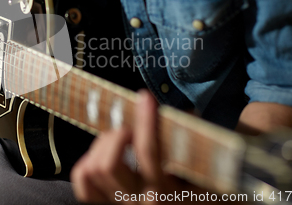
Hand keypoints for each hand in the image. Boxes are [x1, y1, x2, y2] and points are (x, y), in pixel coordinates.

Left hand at [71, 91, 204, 203]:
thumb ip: (190, 141)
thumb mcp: (207, 170)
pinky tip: (106, 152)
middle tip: (131, 127)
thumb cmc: (206, 189)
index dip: (145, 121)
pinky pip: (84, 181)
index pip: (148, 154)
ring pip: (93, 170)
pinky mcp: (109, 204)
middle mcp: (141, 203)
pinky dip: (89, 160)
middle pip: (108, 165)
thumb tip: (173, 110)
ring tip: (122, 138)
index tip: (146, 98)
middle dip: (117, 135)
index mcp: (168, 195)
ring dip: (104, 144)